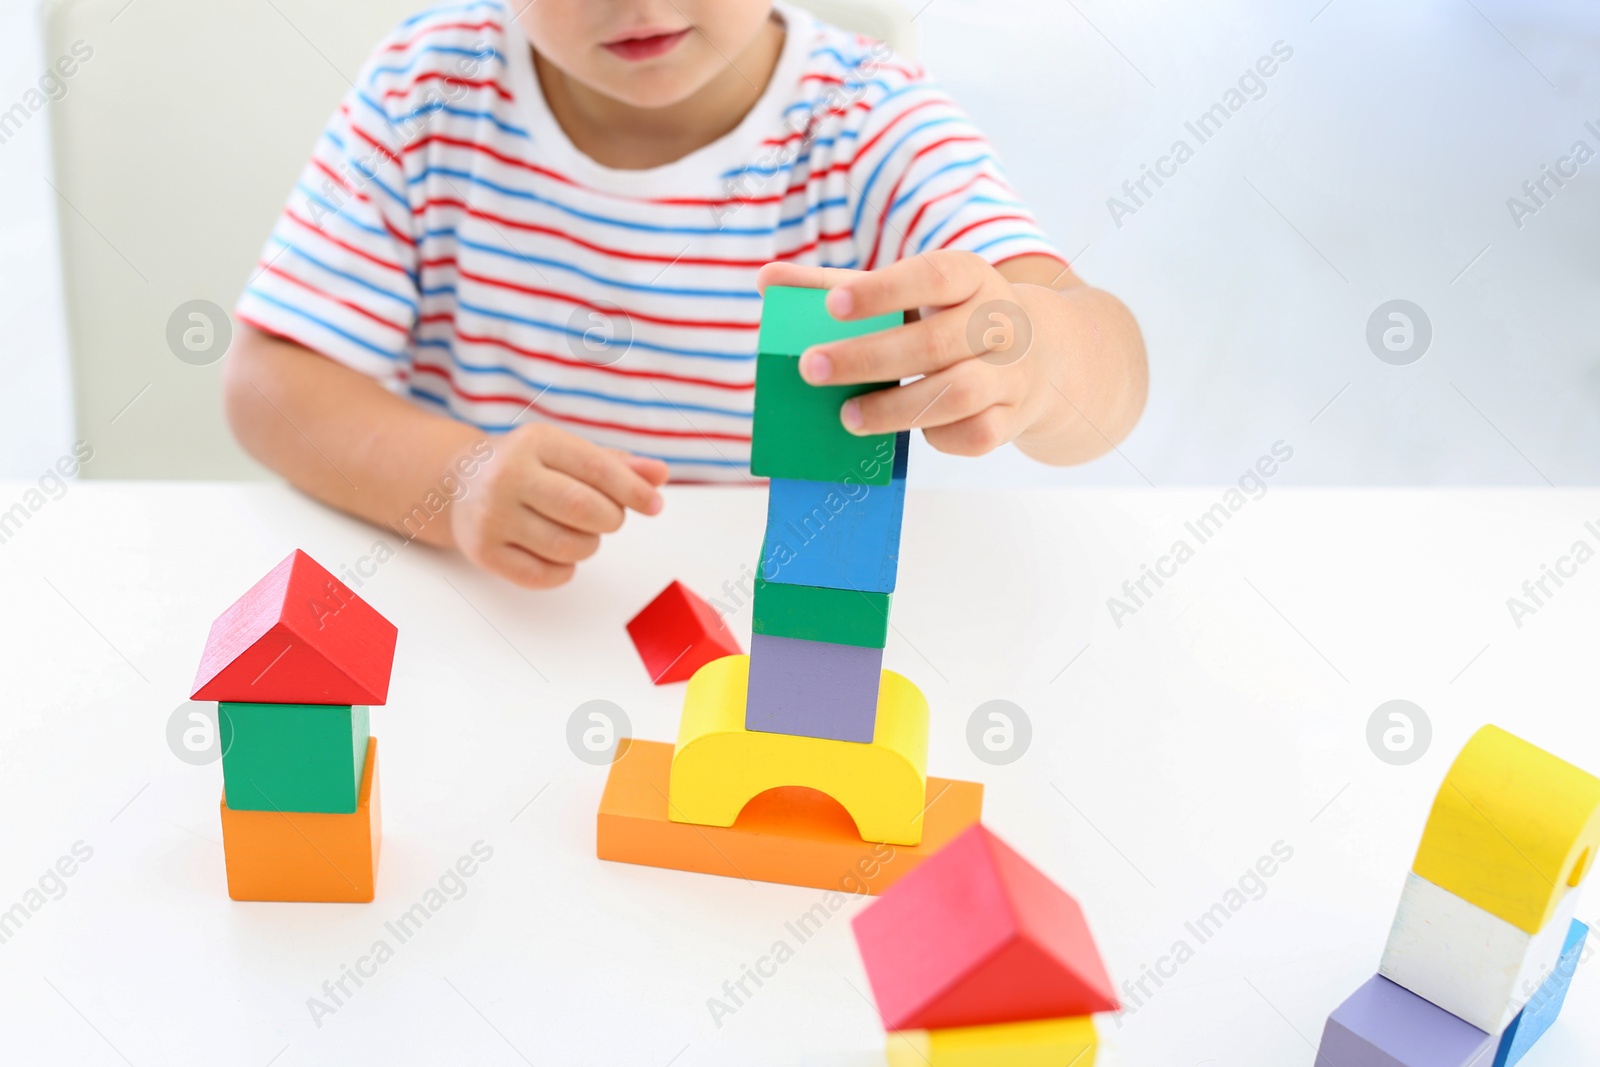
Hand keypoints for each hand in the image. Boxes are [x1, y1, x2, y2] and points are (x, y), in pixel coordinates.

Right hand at [449, 423, 668, 587]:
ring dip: (588, 546)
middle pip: (585, 510)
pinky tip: (557, 554)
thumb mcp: (566, 453)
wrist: (457, 483)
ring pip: (568, 547)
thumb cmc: (528, 467)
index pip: (597, 469)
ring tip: (576, 532)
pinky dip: (564, 570)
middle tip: (605, 517)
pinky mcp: (483, 552)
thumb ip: (615, 465)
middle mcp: (508, 476)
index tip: (655, 506)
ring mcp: (492, 515)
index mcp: (535, 442)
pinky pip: (545, 576)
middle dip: (610, 520)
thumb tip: (660, 474)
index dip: (634, 491)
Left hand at [756, 252, 1062, 455]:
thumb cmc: (948, 318)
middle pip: (935, 343)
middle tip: (811, 370)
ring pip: (959, 394)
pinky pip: (976, 435)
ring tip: (846, 417)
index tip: (832, 305)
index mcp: (970, 277)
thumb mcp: (906, 293)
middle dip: (869, 359)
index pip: (932, 276)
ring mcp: (1012, 372)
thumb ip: (840, 286)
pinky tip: (902, 434)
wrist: (1040, 353)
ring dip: (897, 409)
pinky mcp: (1012, 418)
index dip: (883, 291)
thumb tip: (766, 280)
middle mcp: (1000, 321)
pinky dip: (937, 437)